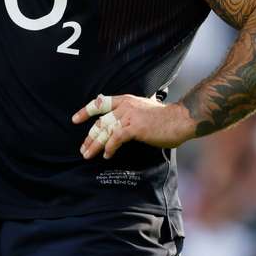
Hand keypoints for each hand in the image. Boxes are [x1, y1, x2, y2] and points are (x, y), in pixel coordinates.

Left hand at [72, 94, 193, 159]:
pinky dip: (110, 148)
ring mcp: (129, 116)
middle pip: (100, 122)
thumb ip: (133, 112)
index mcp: (126, 100)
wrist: (180, 119)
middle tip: (83, 148)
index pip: (100, 102)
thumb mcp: (145, 108)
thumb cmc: (166, 118)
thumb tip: (123, 122)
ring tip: (88, 155)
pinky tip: (107, 155)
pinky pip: (116, 139)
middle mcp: (125, 106)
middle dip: (89, 137)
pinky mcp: (134, 127)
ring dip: (95, 145)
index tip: (75, 119)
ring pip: (105, 131)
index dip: (86, 111)